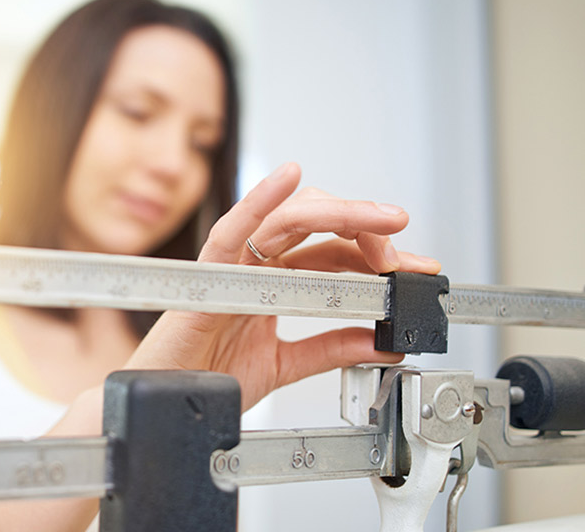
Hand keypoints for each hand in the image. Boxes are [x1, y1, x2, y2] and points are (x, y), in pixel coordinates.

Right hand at [124, 162, 441, 409]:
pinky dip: (258, 202)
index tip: (418, 270)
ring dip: (339, 214)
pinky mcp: (206, 277)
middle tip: (410, 250)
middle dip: (369, 233)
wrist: (166, 406)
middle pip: (318, 230)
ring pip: (288, 222)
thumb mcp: (282, 365)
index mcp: (271, 282)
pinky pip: (231, 233)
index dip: (378, 258)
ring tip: (381, 217)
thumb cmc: (205, 380)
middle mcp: (254, 266)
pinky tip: (289, 179)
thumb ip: (328, 349)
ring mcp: (231, 267)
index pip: (333, 256)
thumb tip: (381, 342)